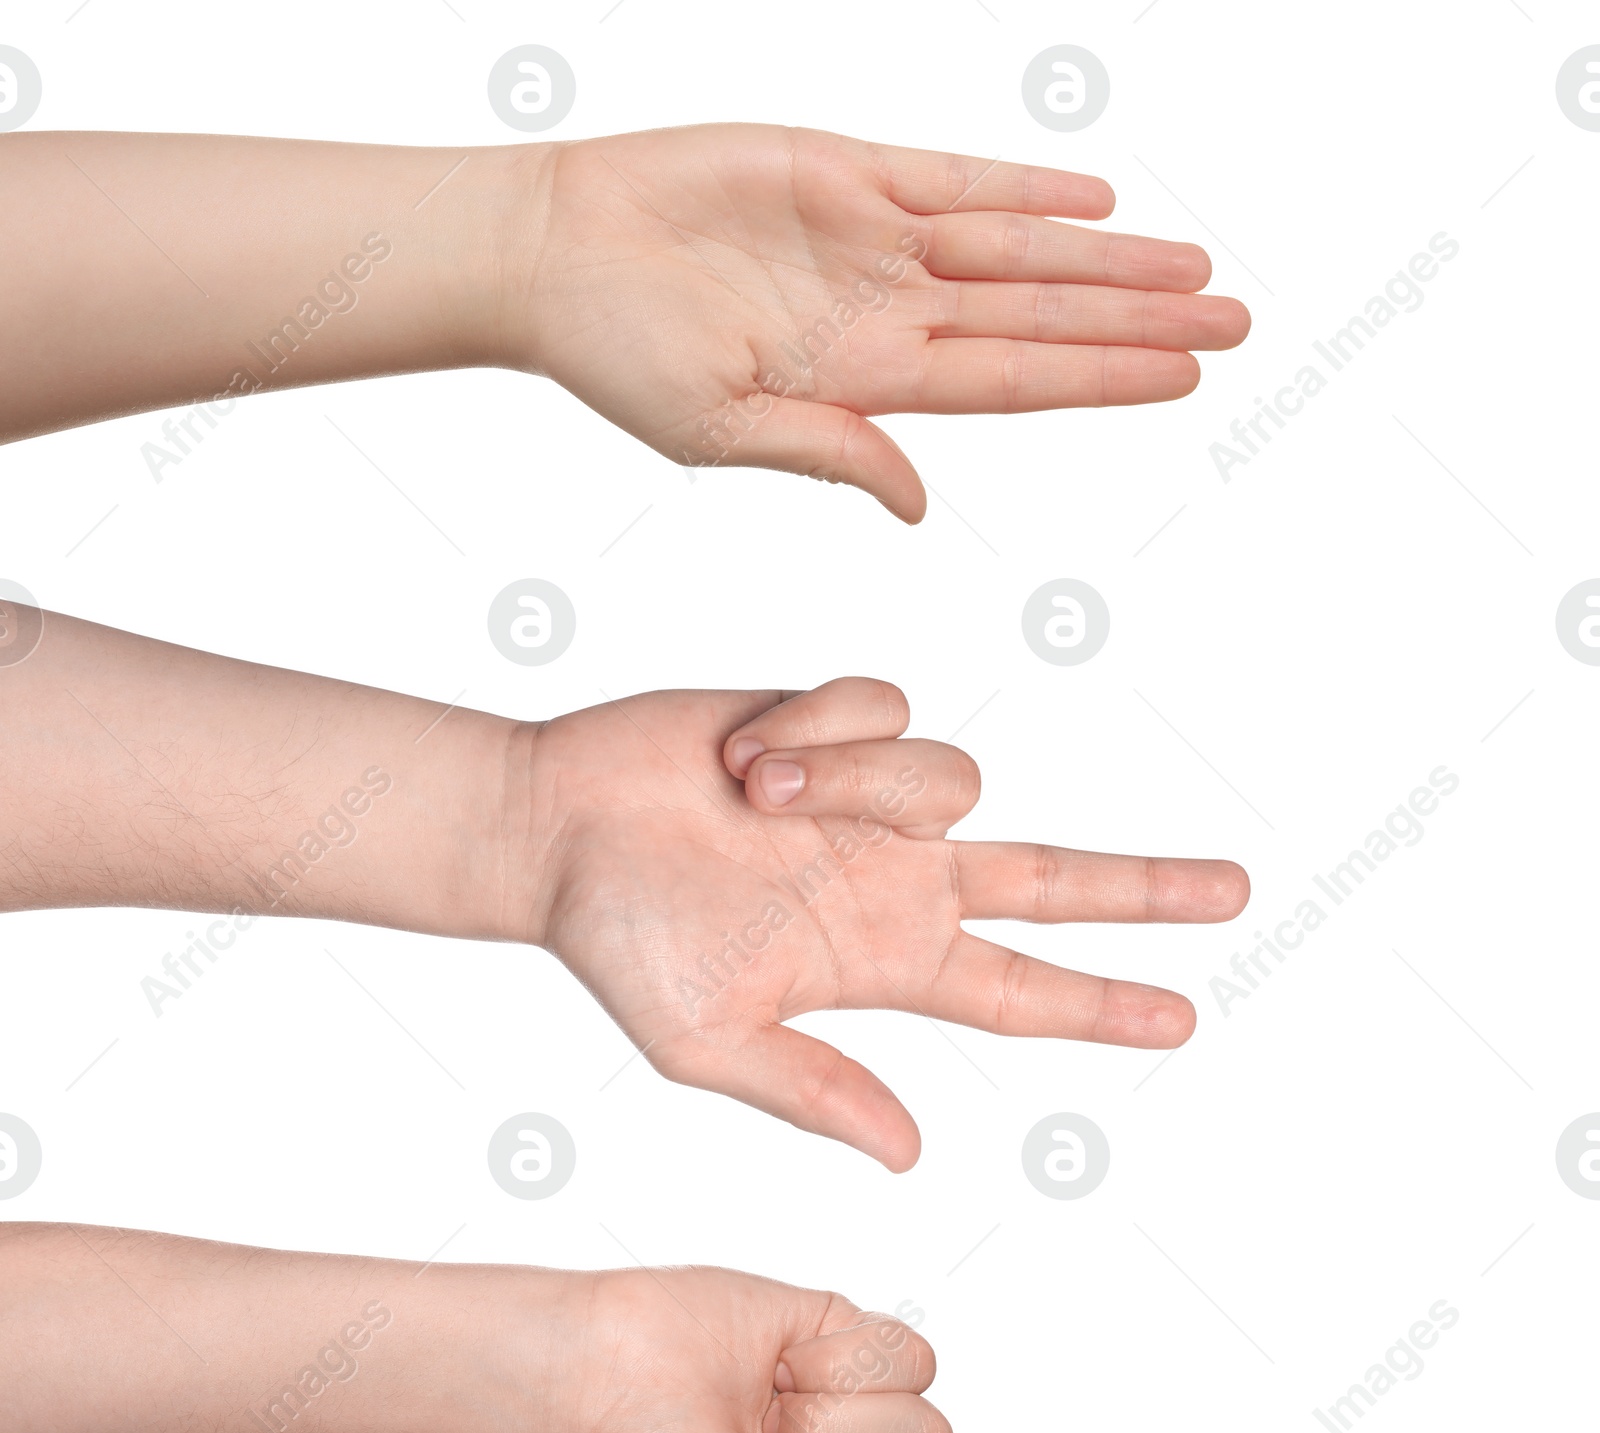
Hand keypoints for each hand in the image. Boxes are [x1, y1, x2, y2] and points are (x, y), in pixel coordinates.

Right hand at [509, 124, 1250, 518]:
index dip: (1103, 378)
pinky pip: (954, 176)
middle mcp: (888, 312)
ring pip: (1020, 247)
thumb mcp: (722, 431)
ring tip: (1196, 265)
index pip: (1015, 383)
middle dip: (1140, 321)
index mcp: (867, 383)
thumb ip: (830, 454)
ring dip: (1108, 256)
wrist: (552, 252)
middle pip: (1042, 316)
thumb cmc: (617, 355)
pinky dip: (1024, 186)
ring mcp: (872, 238)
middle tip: (1240, 324)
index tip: (1185, 382)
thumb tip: (919, 503)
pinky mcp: (842, 166)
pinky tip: (1095, 197)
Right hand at [517, 677, 1250, 1169]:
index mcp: (880, 962)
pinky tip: (751, 755)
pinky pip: (888, 710)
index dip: (1101, 1005)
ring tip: (757, 796)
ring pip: (955, 778)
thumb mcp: (708, 1042)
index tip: (1185, 1018)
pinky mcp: (843, 723)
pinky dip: (822, 730)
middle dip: (1143, 887)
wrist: (556, 824)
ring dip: (860, 784)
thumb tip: (910, 1154)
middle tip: (1239, 890)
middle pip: (1052, 880)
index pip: (1017, 991)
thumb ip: (812, 1089)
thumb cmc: (617, 943)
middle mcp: (896, 880)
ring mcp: (874, 801)